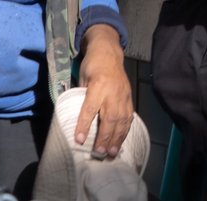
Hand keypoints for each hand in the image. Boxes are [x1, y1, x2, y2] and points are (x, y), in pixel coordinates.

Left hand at [75, 24, 133, 157]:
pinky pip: (129, 116)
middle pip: (109, 117)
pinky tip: (121, 140)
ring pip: (122, 119)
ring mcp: (123, 95)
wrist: (109, 53)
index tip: (80, 140)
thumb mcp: (82, 77)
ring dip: (117, 137)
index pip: (90, 108)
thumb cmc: (92, 65)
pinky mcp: (129, 97)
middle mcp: (112, 92)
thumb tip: (77, 116)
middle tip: (100, 152)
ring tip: (112, 152)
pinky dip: (125, 130)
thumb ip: (81, 96)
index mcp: (98, 85)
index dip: (84, 125)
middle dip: (105, 137)